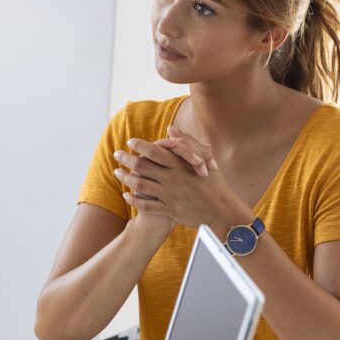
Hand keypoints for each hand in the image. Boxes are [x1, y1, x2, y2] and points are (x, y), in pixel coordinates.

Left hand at [114, 135, 245, 229]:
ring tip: (116, 172)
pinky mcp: (169, 210)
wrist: (222, 211)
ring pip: (140, 185)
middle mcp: (173, 179)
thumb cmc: (214, 182)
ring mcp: (170, 195)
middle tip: (116, 154)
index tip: (129, 142)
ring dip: (125, 178)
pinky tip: (126, 194)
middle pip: (142, 166)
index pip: (155, 151)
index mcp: (181, 165)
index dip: (140, 146)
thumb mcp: (205, 159)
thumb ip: (187, 142)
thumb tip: (170, 128)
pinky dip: (133, 200)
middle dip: (126, 159)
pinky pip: (145, 205)